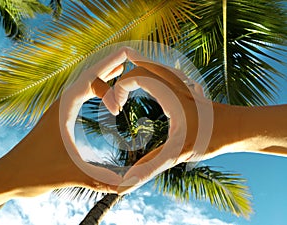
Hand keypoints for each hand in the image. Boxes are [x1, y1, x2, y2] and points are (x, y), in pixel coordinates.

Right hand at [98, 51, 211, 193]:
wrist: (239, 127)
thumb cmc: (211, 138)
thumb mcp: (177, 153)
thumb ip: (150, 167)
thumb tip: (125, 184)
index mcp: (167, 93)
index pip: (135, 77)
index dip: (118, 89)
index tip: (116, 109)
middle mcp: (174, 83)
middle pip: (143, 66)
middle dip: (124, 77)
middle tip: (116, 95)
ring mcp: (182, 84)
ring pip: (157, 66)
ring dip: (139, 68)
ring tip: (127, 71)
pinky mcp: (188, 89)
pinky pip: (167, 73)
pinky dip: (154, 71)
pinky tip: (156, 79)